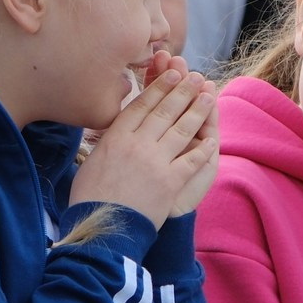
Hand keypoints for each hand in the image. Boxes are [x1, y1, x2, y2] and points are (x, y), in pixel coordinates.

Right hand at [72, 63, 215, 225]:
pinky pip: (190, 160)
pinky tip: (212, 139)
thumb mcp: (91, 162)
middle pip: (164, 111)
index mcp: (115, 138)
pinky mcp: (169, 182)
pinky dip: (202, 150)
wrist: (102, 229)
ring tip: (209, 95)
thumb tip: (113, 130)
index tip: (171, 73)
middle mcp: (137, 145)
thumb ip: (106, 143)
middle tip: (195, 76)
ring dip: (197, 111)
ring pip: (181, 130)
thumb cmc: (90, 199)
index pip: (142, 105)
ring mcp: (155, 162)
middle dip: (182, 91)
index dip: (159, 86)